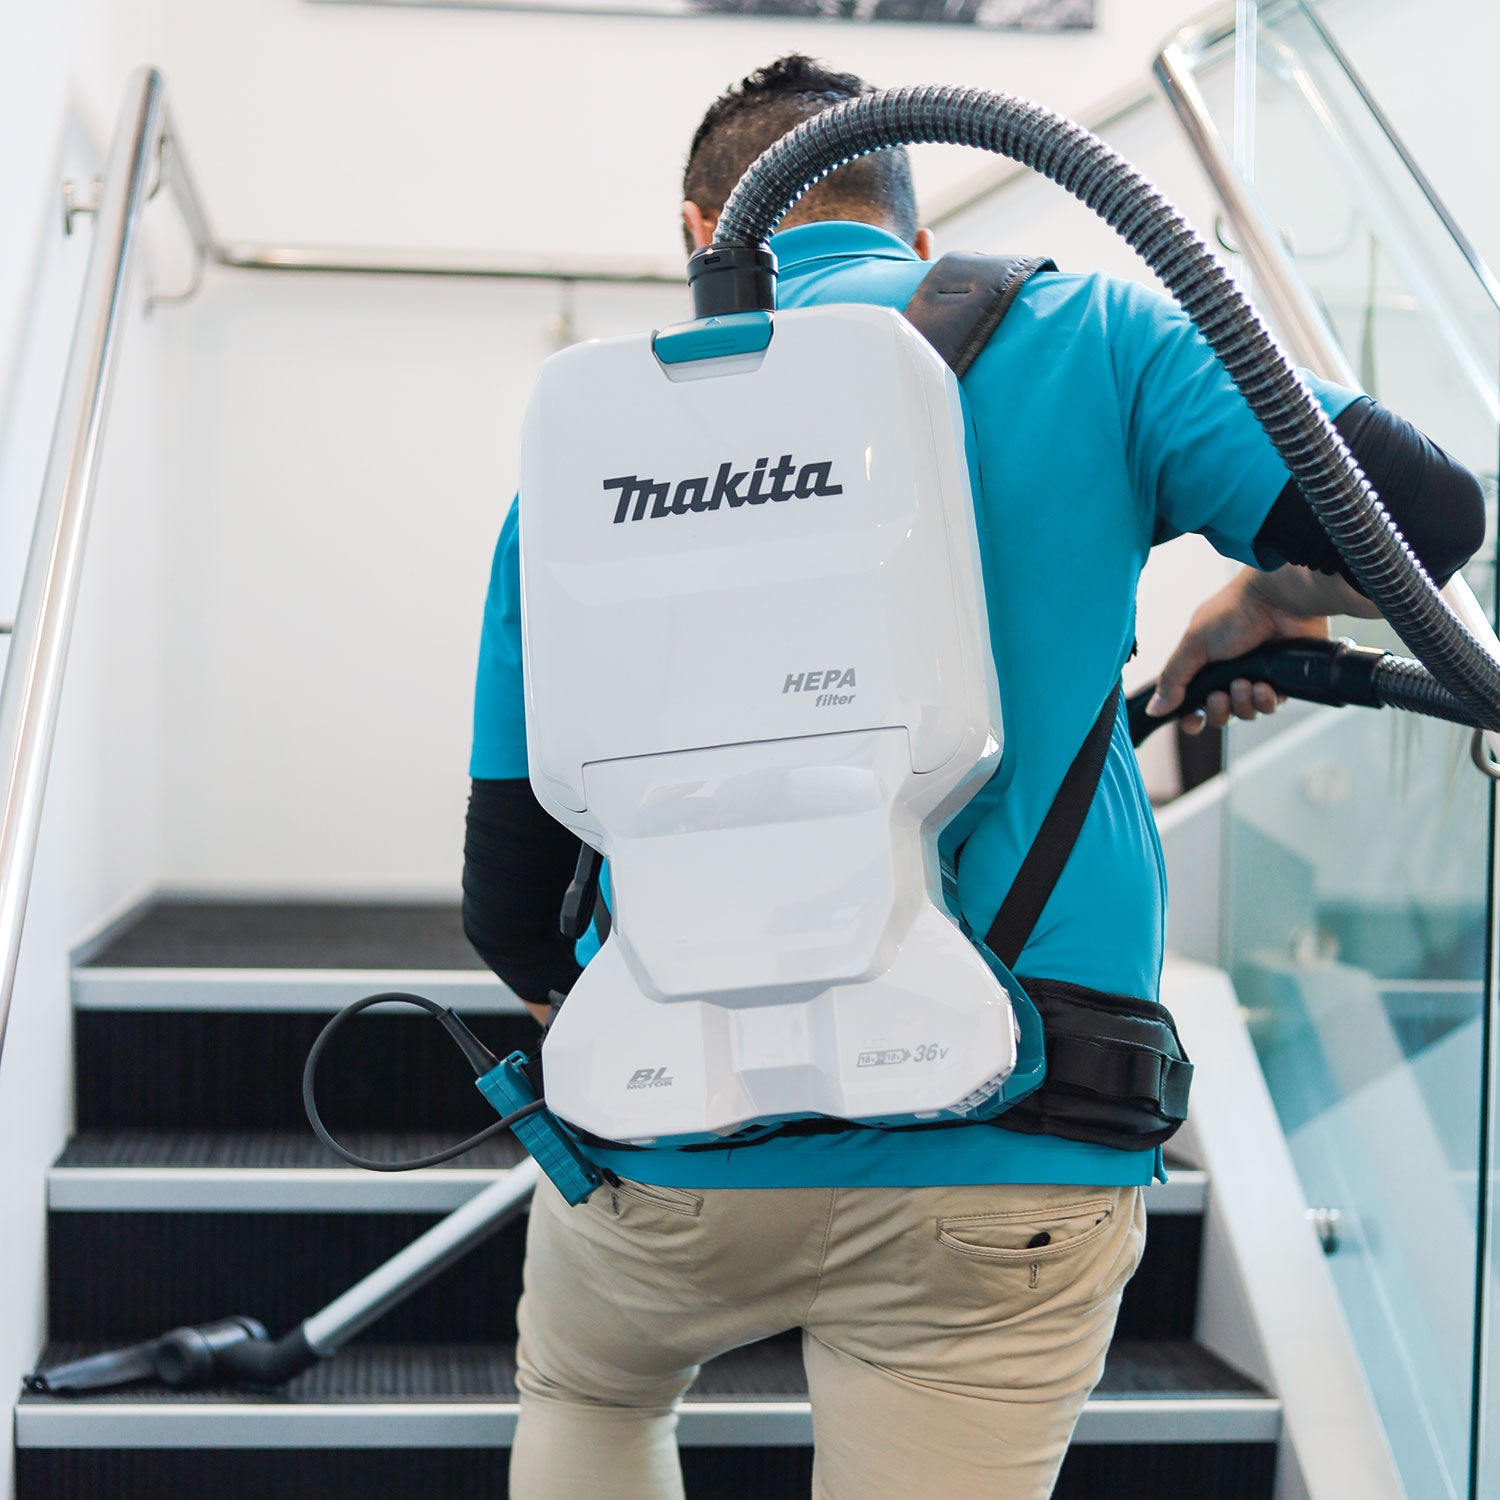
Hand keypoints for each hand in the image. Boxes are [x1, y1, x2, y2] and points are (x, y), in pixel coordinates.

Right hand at [1147, 568, 1329, 734]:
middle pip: (1219, 713)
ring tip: (1244, 683)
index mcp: (1203, 663)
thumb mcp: (1194, 644)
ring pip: (1245, 712)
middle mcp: (1228, 672)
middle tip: (1220, 695)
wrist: (1279, 600)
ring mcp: (1255, 676)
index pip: (1192, 701)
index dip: (1192, 716)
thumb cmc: (1235, 612)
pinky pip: (1270, 706)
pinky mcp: (1281, 680)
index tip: (1193, 719)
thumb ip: (1173, 679)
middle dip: (1218, 710)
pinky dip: (1265, 700)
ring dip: (1242, 703)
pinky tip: (1264, 685)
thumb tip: (1154, 709)